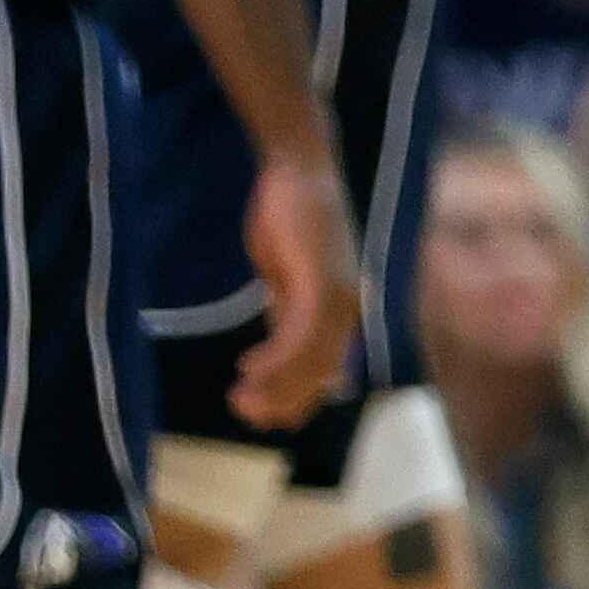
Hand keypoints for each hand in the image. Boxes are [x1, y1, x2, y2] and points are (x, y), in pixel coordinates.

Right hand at [230, 152, 363, 428]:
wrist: (296, 170)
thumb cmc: (290, 220)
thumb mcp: (288, 277)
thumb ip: (288, 312)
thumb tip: (280, 352)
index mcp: (344, 307)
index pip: (327, 371)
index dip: (298, 400)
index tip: (266, 418)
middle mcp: (350, 306)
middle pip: (319, 375)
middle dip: (281, 401)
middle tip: (243, 413)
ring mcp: (339, 293)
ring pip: (310, 361)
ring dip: (273, 386)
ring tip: (239, 396)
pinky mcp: (321, 280)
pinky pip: (299, 334)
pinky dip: (275, 357)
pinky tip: (248, 366)